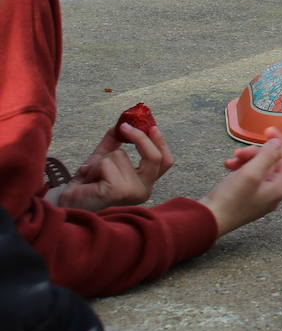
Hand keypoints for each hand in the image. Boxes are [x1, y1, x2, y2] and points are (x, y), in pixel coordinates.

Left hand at [59, 121, 174, 211]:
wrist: (68, 205)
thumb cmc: (86, 187)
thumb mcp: (102, 160)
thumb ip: (112, 144)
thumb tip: (119, 124)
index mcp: (144, 184)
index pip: (164, 162)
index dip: (161, 143)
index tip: (151, 127)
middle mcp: (144, 190)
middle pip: (154, 157)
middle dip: (139, 137)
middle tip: (123, 126)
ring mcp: (133, 191)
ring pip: (120, 155)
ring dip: (100, 160)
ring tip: (91, 174)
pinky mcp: (118, 190)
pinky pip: (106, 163)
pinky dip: (93, 166)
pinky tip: (87, 179)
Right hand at [200, 127, 281, 236]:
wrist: (208, 220)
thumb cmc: (230, 200)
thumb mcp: (251, 173)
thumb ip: (267, 155)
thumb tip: (277, 143)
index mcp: (278, 188)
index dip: (280, 142)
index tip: (267, 130)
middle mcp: (272, 193)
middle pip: (271, 163)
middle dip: (256, 153)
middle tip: (240, 152)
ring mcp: (259, 196)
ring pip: (258, 168)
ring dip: (246, 159)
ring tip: (231, 160)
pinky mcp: (245, 197)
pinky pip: (248, 176)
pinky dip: (239, 168)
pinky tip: (228, 166)